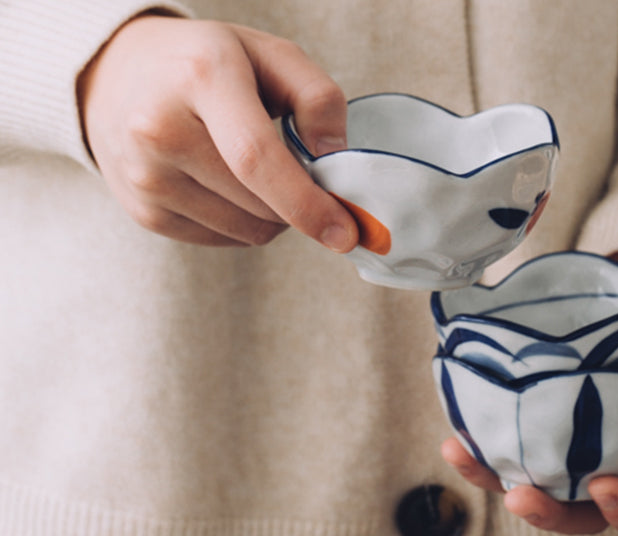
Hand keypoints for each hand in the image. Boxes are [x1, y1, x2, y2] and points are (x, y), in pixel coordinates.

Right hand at [77, 15, 357, 249]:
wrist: (114, 74)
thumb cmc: (205, 64)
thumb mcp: (267, 53)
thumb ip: (317, 97)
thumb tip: (335, 158)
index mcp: (200, 77)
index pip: (257, 159)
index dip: (307, 205)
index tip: (344, 233)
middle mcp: (161, 129)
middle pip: (261, 205)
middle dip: (298, 203)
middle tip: (294, 170)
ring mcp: (147, 177)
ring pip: (248, 232)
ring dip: (271, 216)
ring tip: (251, 171)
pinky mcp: (146, 212)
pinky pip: (224, 240)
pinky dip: (241, 222)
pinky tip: (222, 184)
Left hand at [440, 227, 617, 533]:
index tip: (602, 485)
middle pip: (591, 511)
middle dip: (554, 514)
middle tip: (518, 497)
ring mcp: (584, 431)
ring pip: (543, 482)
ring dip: (499, 483)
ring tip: (460, 456)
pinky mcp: (548, 404)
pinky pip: (516, 439)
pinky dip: (484, 442)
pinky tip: (455, 429)